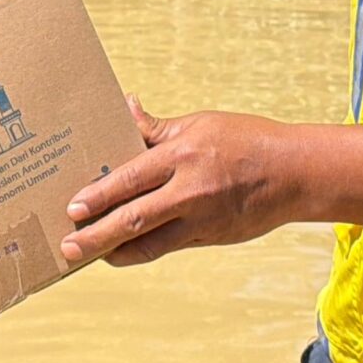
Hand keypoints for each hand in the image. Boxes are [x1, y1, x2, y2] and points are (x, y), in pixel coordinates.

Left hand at [61, 98, 305, 266]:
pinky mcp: (210, 237)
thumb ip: (157, 128)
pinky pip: (168, 247)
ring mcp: (201, 219)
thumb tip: (125, 106)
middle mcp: (190, 190)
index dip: (99, 194)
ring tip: (89, 256)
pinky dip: (142, 251)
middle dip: (97, 234)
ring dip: (115, 251)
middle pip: (134, 217)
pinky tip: (122, 253)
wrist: (294, 173)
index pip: (131, 177)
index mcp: (183, 155)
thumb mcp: (200, 125)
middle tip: (69, 245)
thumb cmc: (245, 140)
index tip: (72, 207)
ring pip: (149, 243)